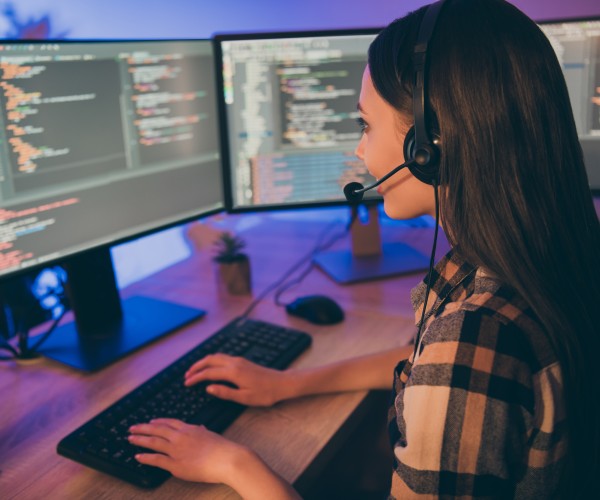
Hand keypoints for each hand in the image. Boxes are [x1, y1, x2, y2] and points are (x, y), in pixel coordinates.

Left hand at [129, 418, 246, 483]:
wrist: (226, 458)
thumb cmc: (223, 449)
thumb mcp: (211, 435)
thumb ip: (202, 432)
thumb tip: (200, 428)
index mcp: (190, 429)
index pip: (170, 422)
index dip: (158, 422)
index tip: (151, 421)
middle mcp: (181, 437)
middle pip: (158, 429)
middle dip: (143, 428)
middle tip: (132, 427)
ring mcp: (176, 450)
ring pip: (154, 442)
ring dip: (140, 439)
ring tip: (130, 438)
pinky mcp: (175, 464)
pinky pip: (156, 459)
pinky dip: (145, 457)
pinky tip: (137, 457)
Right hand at [184, 354, 291, 405]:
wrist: (282, 383)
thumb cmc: (265, 393)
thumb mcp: (245, 398)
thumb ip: (225, 393)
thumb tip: (208, 388)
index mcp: (233, 372)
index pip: (209, 373)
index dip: (196, 378)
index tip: (186, 383)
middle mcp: (234, 363)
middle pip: (210, 360)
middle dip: (196, 367)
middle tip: (186, 375)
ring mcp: (239, 360)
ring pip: (216, 356)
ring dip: (203, 362)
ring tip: (195, 370)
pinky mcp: (242, 361)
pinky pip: (222, 357)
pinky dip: (212, 360)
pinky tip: (210, 366)